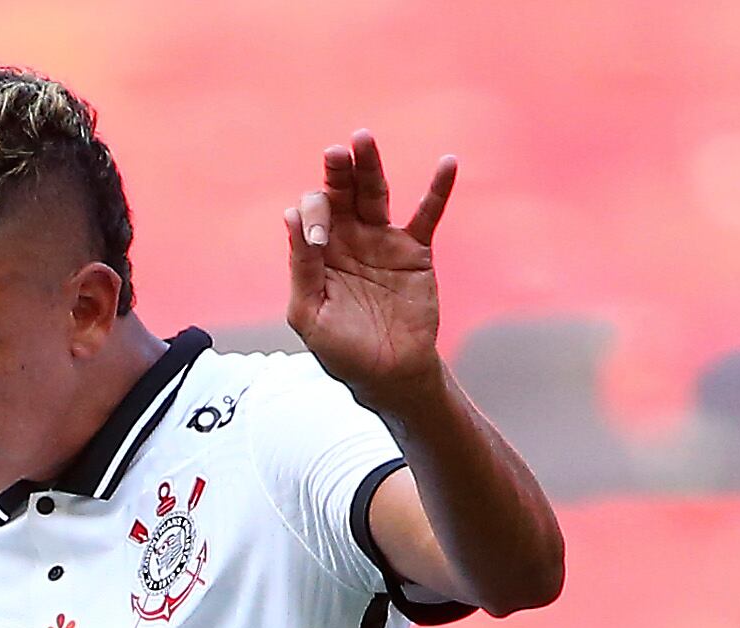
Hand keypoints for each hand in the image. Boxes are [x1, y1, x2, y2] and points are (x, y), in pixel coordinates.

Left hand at [285, 131, 457, 408]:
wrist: (389, 376)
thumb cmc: (342, 352)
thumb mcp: (310, 314)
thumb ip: (303, 267)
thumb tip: (291, 216)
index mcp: (318, 253)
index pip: (312, 215)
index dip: (314, 217)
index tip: (319, 239)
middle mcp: (348, 239)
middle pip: (341, 192)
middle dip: (336, 171)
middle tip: (335, 152)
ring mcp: (382, 241)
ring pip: (375, 193)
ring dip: (370, 166)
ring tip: (363, 139)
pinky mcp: (415, 251)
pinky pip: (428, 214)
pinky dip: (438, 189)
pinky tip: (448, 162)